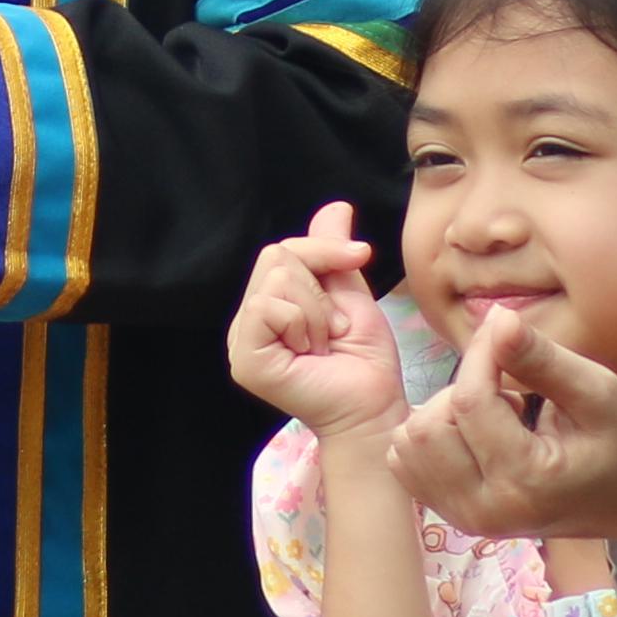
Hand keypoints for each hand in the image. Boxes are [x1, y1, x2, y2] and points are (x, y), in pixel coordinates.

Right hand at [229, 205, 409, 440]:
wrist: (374, 408)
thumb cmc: (364, 361)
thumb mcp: (351, 295)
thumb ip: (333, 254)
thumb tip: (336, 207)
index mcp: (269, 305)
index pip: (282, 250)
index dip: (324, 249)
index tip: (361, 255)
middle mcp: (249, 321)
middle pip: (276, 258)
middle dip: (319, 288)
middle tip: (332, 329)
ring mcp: (242, 341)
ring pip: (275, 280)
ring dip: (315, 311)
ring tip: (322, 343)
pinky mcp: (245, 359)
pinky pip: (266, 308)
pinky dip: (301, 323)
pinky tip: (310, 352)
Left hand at [385, 305, 616, 544]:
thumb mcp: (597, 390)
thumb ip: (542, 359)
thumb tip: (496, 318)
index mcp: (526, 482)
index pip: (470, 403)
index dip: (481, 355)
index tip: (504, 334)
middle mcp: (486, 511)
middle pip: (428, 426)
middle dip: (461, 392)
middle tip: (509, 393)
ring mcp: (464, 519)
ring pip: (409, 444)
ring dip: (443, 414)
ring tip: (495, 417)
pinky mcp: (449, 517)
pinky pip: (406, 463)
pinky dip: (432, 436)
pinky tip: (475, 435)